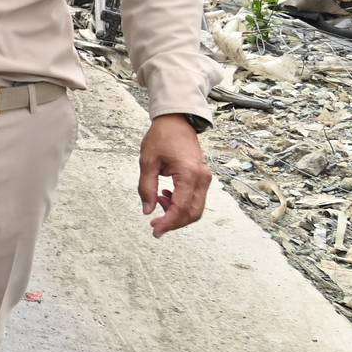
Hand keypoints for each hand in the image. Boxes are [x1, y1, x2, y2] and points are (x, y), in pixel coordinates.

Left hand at [138, 115, 210, 236]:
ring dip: (177, 213)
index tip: (155, 230)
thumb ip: (146, 188)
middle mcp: (202, 178)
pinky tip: (165, 195)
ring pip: (196, 208)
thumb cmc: (161, 137)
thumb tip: (147, 210)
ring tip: (158, 201)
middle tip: (155, 226)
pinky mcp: (203, 177)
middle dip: (174, 223)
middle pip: (193, 213)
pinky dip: (181, 204)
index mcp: (189, 174)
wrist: (176, 121)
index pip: (181, 208)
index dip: (168, 222)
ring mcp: (205, 178)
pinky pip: (196, 199)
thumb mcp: (147, 162)